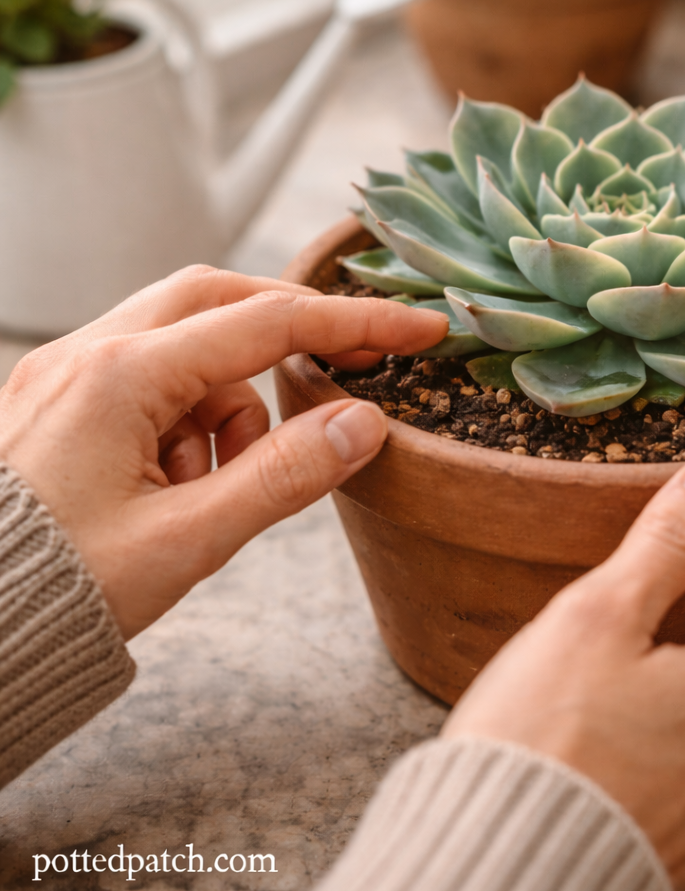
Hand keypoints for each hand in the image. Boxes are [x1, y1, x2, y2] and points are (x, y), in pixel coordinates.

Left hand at [0, 266, 447, 639]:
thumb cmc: (59, 591)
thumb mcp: (189, 541)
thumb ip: (285, 476)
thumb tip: (365, 423)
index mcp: (121, 377)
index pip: (268, 323)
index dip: (357, 322)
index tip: (420, 327)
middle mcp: (90, 354)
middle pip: (221, 299)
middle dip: (292, 328)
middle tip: (351, 365)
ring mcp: (70, 371)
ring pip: (188, 341)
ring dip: (233, 395)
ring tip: (216, 481)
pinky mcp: (66, 398)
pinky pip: (154, 378)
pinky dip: (192, 416)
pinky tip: (177, 481)